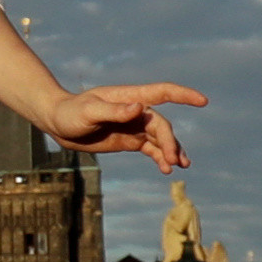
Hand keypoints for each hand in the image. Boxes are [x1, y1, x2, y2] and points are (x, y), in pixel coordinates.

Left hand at [46, 82, 206, 174]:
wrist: (59, 124)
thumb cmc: (70, 113)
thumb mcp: (89, 112)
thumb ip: (114, 111)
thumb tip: (140, 108)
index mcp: (130, 97)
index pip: (162, 92)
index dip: (183, 95)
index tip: (202, 101)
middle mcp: (136, 110)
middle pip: (161, 125)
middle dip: (170, 142)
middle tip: (174, 160)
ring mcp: (134, 126)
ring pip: (160, 139)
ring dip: (171, 151)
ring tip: (179, 166)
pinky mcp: (130, 140)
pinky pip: (151, 149)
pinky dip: (160, 158)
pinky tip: (167, 169)